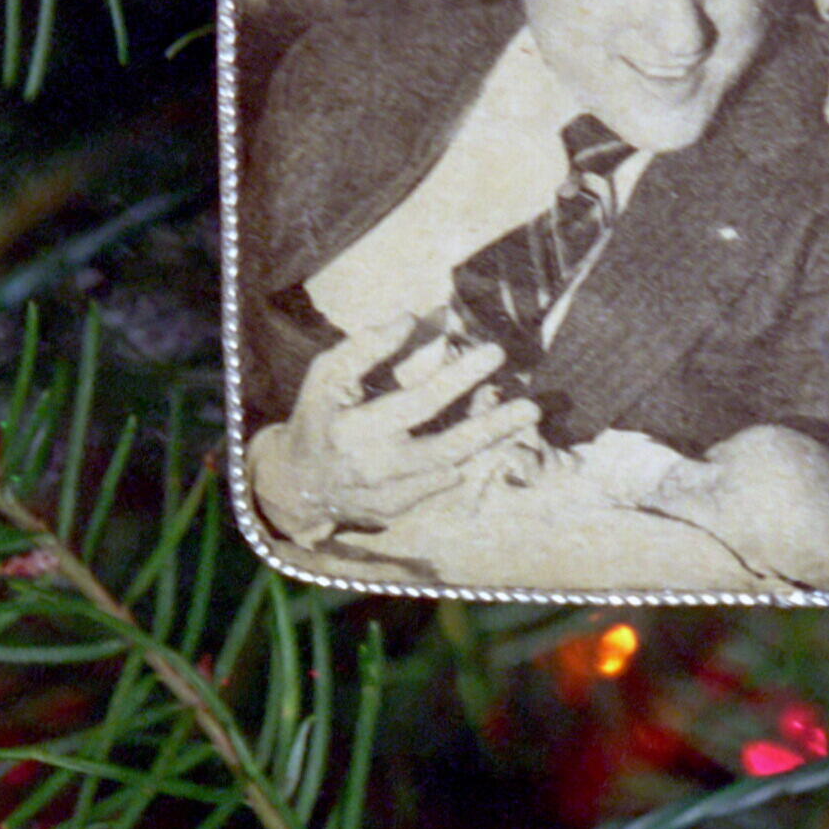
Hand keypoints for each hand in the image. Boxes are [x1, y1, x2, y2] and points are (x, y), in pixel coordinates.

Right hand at [252, 321, 535, 539]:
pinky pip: (443, 483)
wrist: (298, 482)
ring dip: (491, 443)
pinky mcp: (399, 509)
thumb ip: (365, 347)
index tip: (495, 352)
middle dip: (491, 424)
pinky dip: (470, 458)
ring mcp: (389, 494)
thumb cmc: (319, 416)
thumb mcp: (326, 376)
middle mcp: (376, 467)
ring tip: (526, 414)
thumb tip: (411, 319)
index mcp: (355, 430)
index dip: (458, 376)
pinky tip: (494, 436)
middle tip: (531, 405)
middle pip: (445, 447)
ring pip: (451, 469)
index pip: (418, 401)